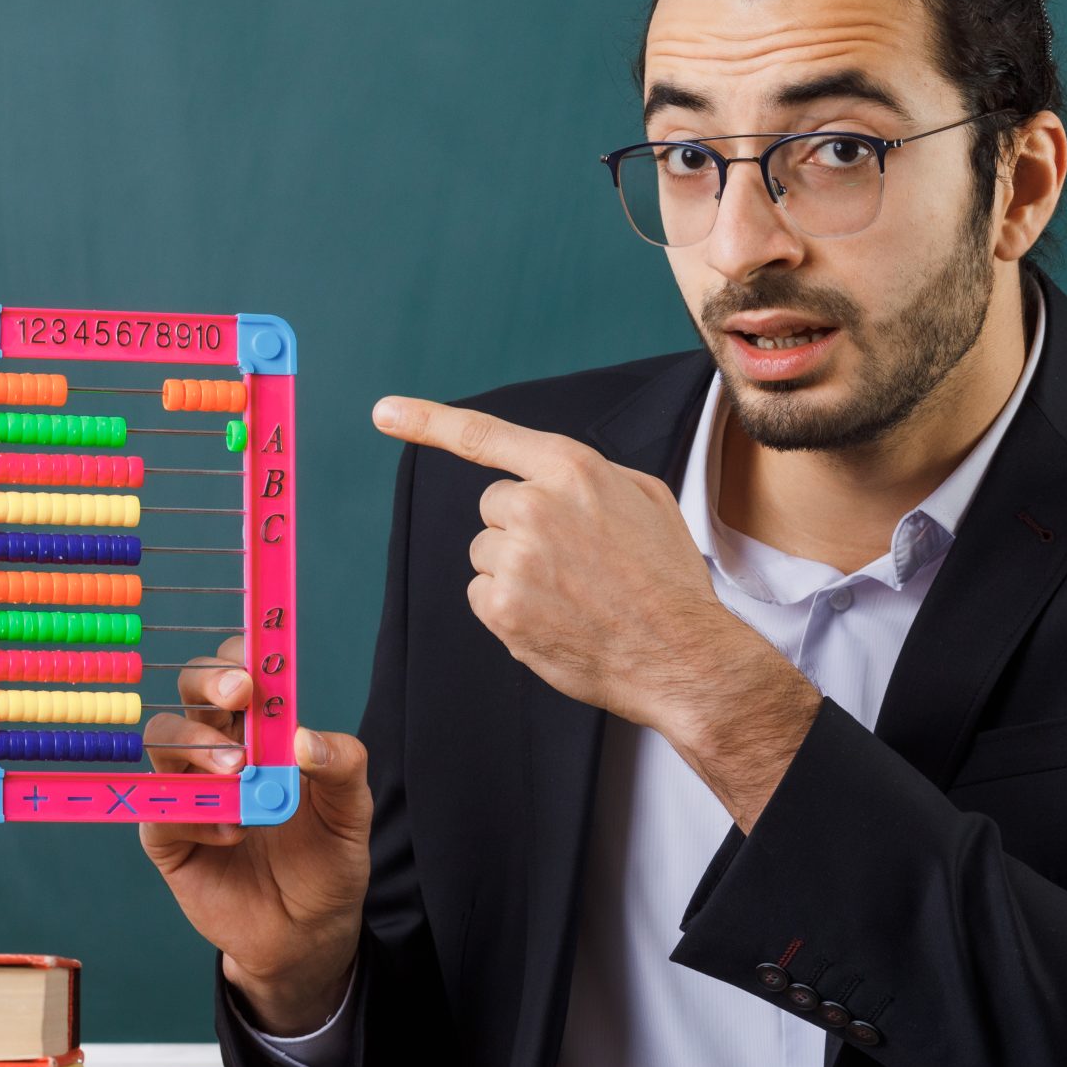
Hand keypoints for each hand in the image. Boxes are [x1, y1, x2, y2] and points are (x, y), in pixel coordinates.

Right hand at [137, 634, 370, 1033]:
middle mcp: (217, 751)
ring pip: (163, 742)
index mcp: (261, 733)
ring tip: (239, 770)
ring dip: (198, 744)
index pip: (239, 676)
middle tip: (238, 695)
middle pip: (191, 695)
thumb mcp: (351, 813)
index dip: (238, 659)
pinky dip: (194, 815)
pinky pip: (160, 811)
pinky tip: (233, 833)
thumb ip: (342, 767)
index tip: (255, 665)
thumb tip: (304, 737)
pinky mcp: (167, 837)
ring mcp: (188, 792)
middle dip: (209, 683)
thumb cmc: (326, 860)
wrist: (306, 932)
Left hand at [372, 395, 820, 826]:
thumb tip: (545, 475)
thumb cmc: (667, 578)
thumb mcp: (645, 497)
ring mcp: (516, 558)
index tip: (384, 412)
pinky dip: (508, 608)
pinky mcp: (502, 608)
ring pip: (484, 553)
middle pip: (493, 508)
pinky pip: (480, 594)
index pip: (486, 437)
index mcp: (573, 469)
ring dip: (514, 571)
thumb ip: (588, 475)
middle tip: (573, 561)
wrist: (681, 654)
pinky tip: (554, 618)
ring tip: (570, 594)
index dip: (428, 421)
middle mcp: (537, 506)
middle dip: (521, 529)